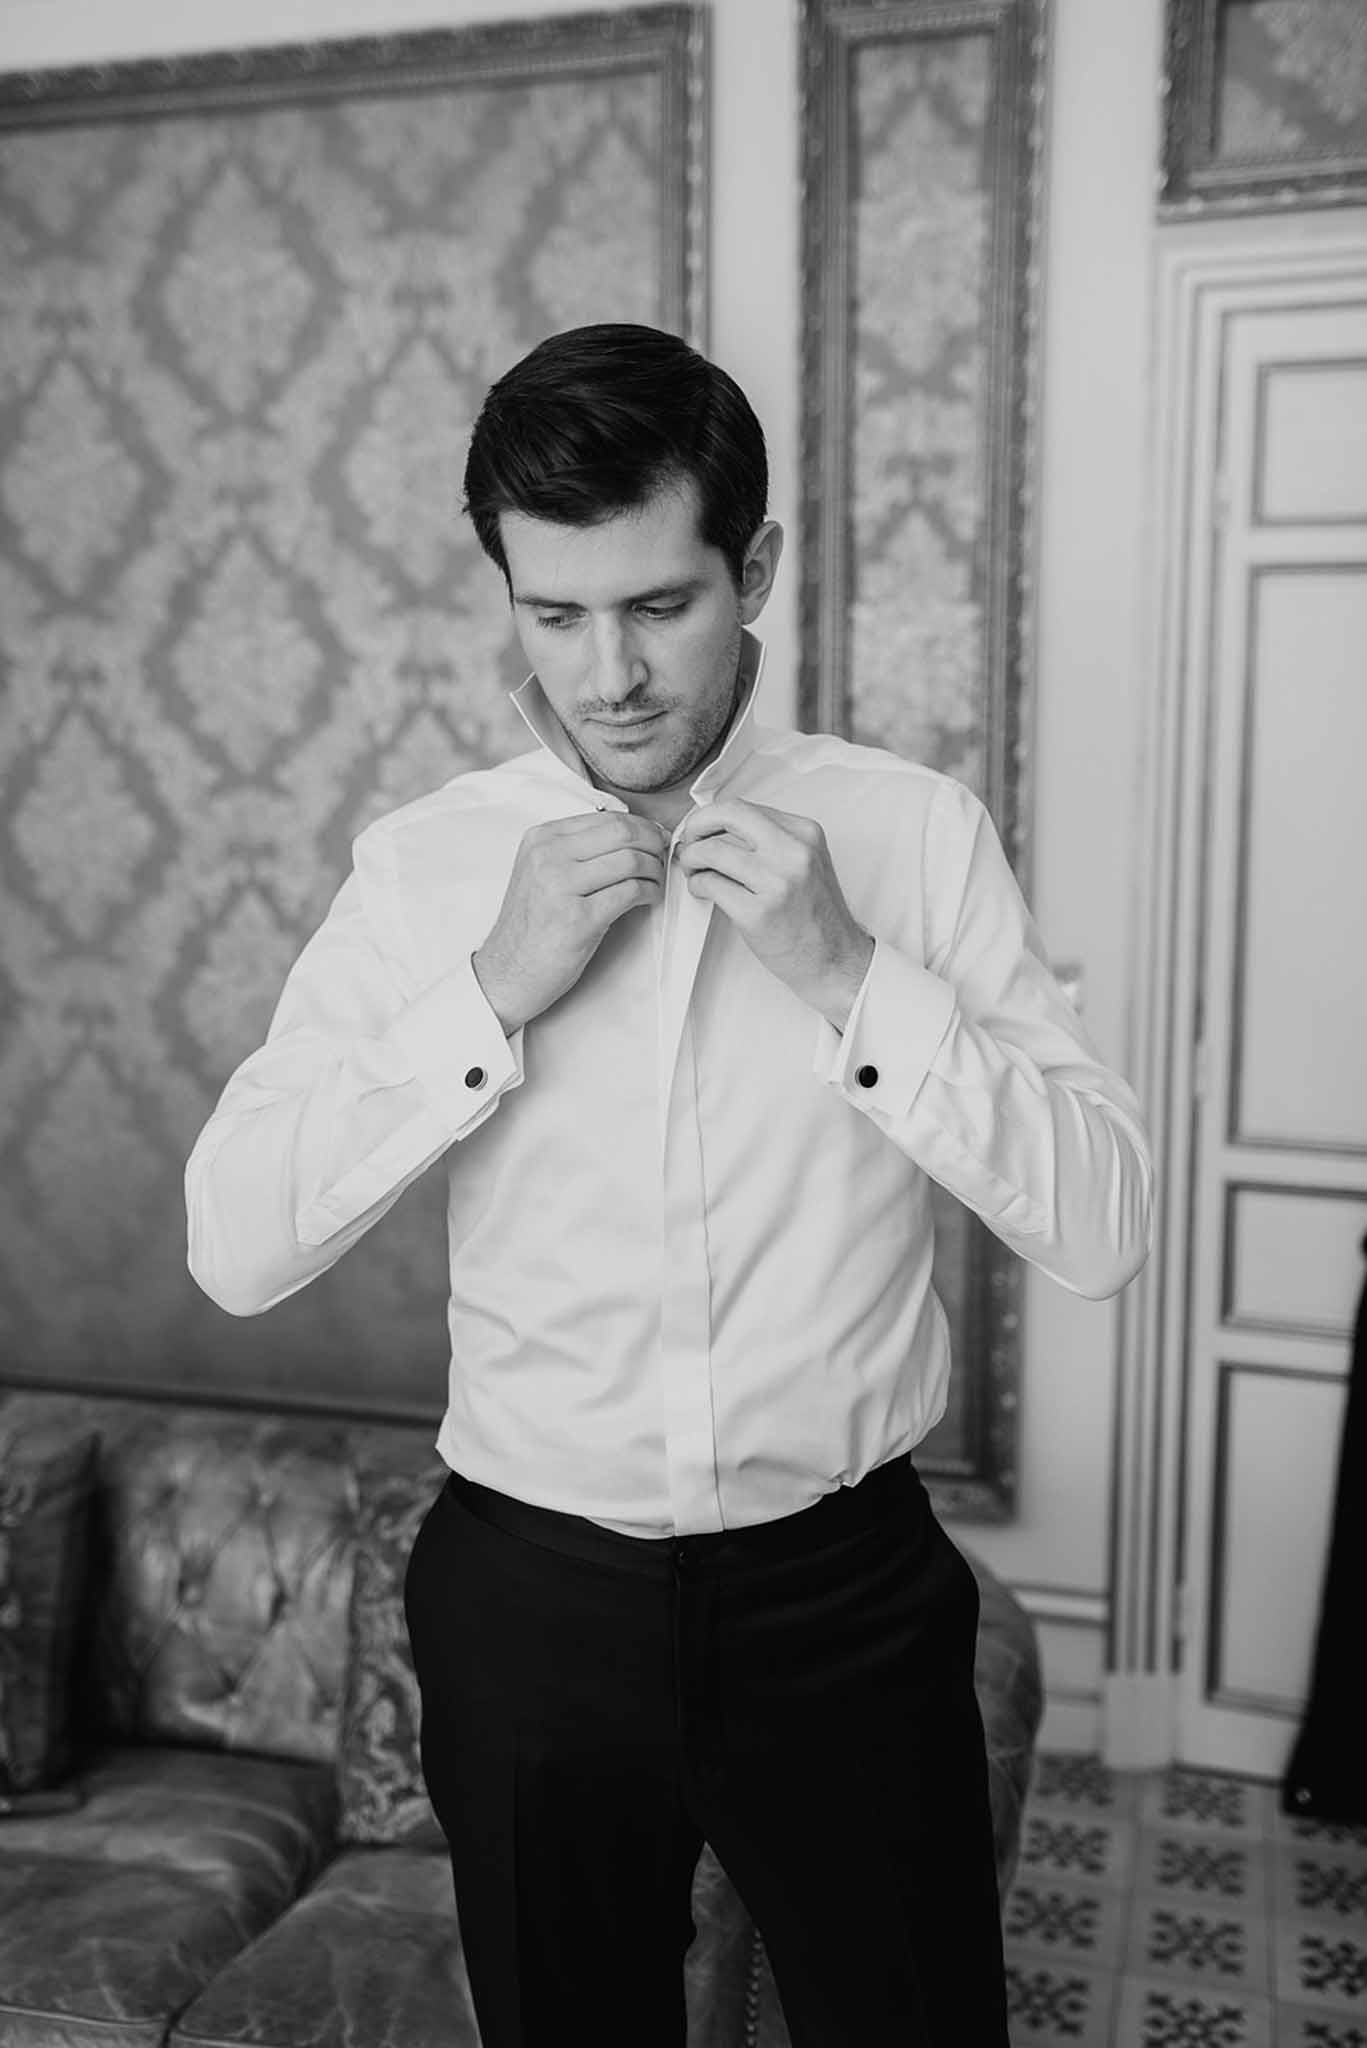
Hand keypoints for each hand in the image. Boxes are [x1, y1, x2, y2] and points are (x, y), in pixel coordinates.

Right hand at [473, 812, 668, 1033]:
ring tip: (654, 882)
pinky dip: (649, 892)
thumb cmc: (531, 926)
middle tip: (662, 857)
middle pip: (622, 833)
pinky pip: (630, 891)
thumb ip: (575, 849)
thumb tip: (631, 834)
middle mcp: (548, 856)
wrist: (507, 971)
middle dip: (653, 844)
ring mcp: (561, 886)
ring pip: (631, 860)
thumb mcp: (541, 872)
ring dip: (654, 870)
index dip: (641, 827)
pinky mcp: (578, 918)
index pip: (607, 819)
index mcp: (541, 839)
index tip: (654, 839)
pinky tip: (648, 899)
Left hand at [676, 799, 873, 1027]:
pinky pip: (710, 884)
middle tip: (688, 843)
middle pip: (727, 817)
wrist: (834, 958)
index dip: (712, 816)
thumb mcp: (806, 862)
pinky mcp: (758, 912)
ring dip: (691, 859)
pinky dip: (697, 884)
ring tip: (693, 870)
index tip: (701, 828)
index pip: (744, 808)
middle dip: (696, 826)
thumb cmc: (815, 914)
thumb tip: (720, 827)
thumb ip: (771, 840)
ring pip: (712, 851)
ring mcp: (777, 883)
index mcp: (805, 833)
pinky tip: (702, 890)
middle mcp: (794, 853)